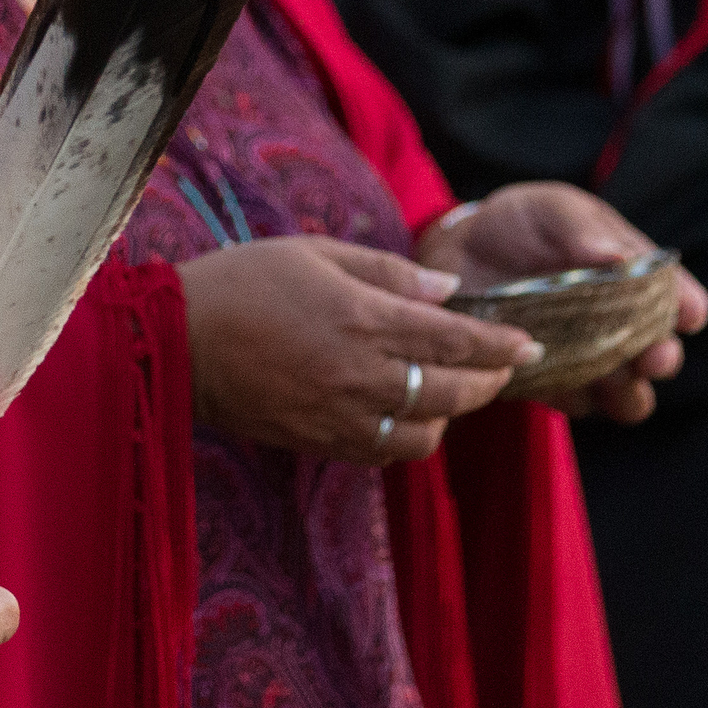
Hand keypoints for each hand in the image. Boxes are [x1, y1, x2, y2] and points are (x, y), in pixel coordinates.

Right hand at [180, 234, 538, 463]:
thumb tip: (447, 290)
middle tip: (500, 367)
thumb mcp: (318, 253)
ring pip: (424, 435)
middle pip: (452, 392)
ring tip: (448, 390)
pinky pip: (383, 453)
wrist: (177, 341)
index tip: (530, 345)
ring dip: (447, 415)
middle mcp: (361, 374)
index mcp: (364, 319)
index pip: (455, 340)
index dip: (500, 346)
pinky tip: (404, 414)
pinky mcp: (319, 443)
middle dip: (487, 381)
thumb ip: (389, 273)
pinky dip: (407, 438)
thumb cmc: (245, 281)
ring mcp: (341, 416)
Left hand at [413, 185, 707, 425]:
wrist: (461, 252)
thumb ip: (583, 228)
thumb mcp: (552, 209)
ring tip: (608, 377)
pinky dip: (572, 396)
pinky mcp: (553, 382)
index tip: (691, 315)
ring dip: (624, 391)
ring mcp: (589, 358)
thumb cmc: (521, 223)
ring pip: (627, 395)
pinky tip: (554, 378)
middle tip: (651, 356)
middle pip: (659, 356)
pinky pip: (575, 404)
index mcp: (633, 276)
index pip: (677, 297)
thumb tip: (619, 257)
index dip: (688, 307)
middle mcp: (621, 324)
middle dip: (661, 358)